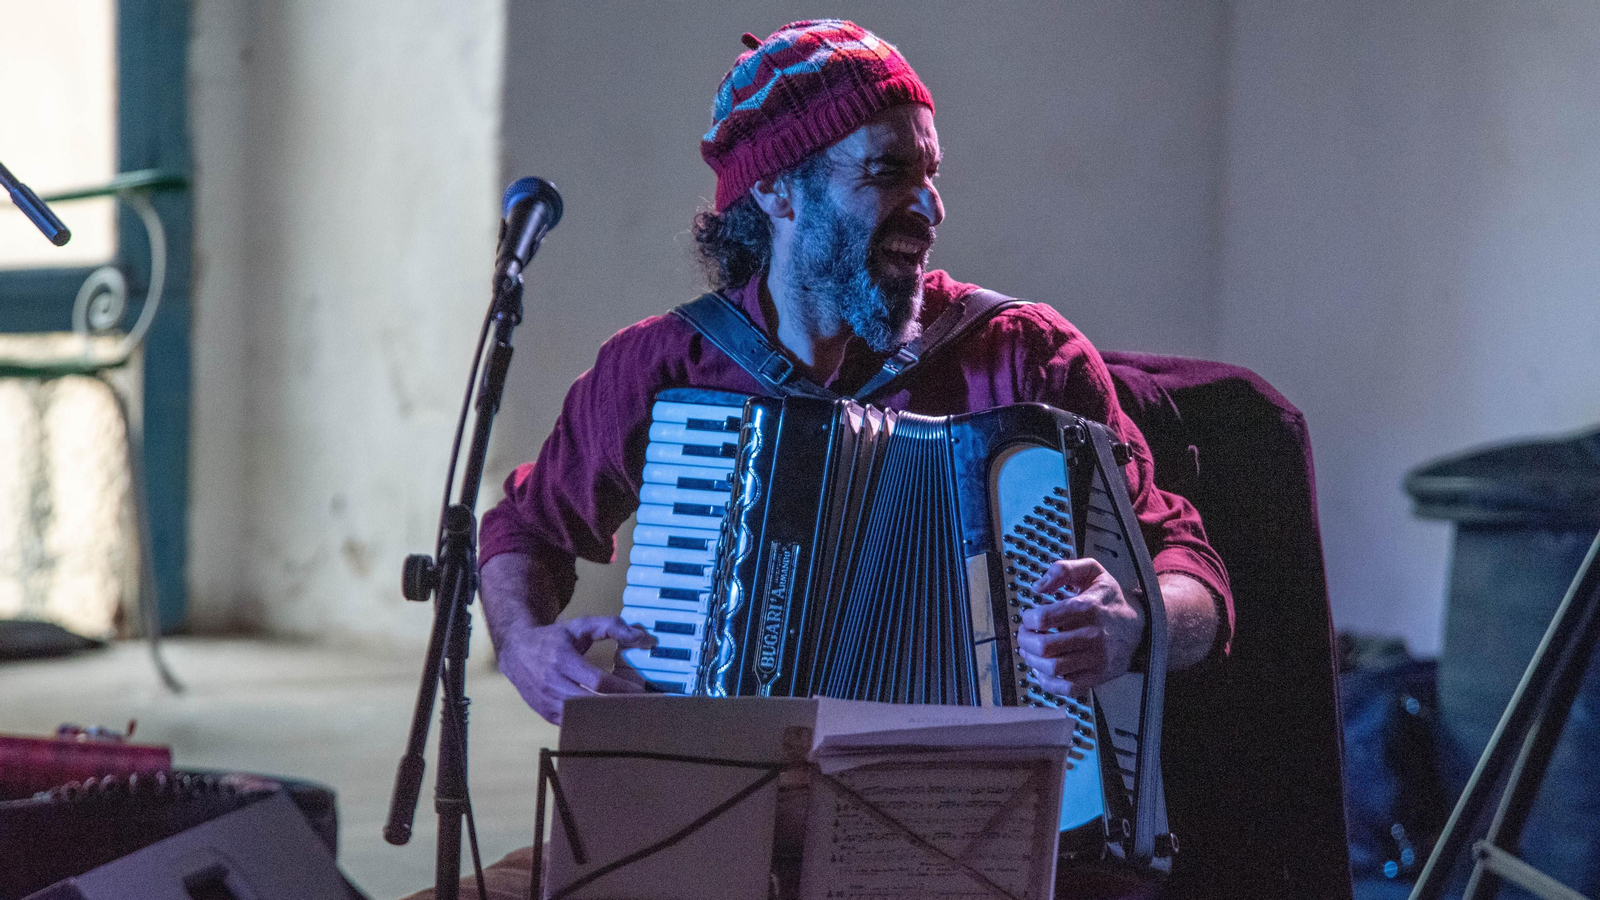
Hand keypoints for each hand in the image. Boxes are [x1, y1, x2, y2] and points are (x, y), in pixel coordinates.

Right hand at [496, 616, 655, 724]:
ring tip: (629, 717)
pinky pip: (572, 724)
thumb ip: (612, 626)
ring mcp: (546, 701)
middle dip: (618, 706)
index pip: (597, 681)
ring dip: (606, 718)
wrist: (517, 650)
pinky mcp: (545, 713)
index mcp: (562, 659)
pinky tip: (608, 721)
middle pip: (591, 703)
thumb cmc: (555, 638)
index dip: (622, 688)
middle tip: (642, 707)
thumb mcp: (581, 626)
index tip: (641, 690)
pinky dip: (591, 724)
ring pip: (581, 718)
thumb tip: (642, 638)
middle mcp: (552, 683)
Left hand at [1017, 557, 1142, 694]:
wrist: (1139, 625)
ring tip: (1030, 651)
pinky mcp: (1098, 675)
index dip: (1028, 619)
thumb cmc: (1109, 600)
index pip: (1044, 618)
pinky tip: (1043, 669)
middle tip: (1025, 635)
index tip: (1029, 617)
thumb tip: (1039, 587)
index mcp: (1087, 608)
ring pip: (1053, 668)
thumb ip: (1063, 569)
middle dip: (1025, 640)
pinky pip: (1066, 687)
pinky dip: (1048, 681)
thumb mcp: (1092, 572)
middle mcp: (1092, 635)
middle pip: (1044, 646)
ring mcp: (1095, 658)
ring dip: (1032, 660)